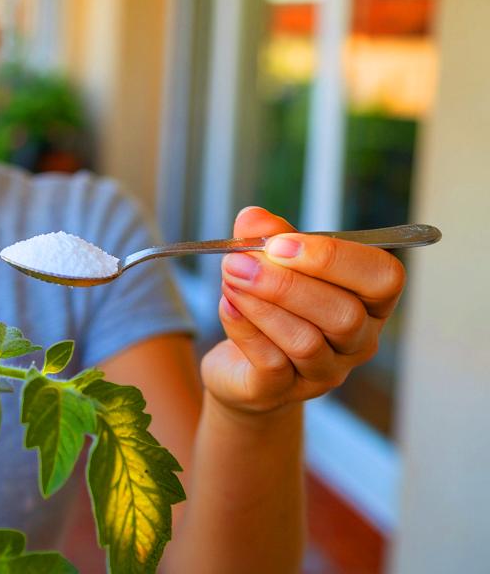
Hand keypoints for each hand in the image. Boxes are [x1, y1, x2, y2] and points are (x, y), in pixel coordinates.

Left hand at [200, 207, 405, 415]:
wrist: (242, 368)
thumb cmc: (273, 306)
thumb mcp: (274, 265)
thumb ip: (269, 237)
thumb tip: (252, 218)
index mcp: (370, 302)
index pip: (383, 278)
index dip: (335, 258)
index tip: (280, 243)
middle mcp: (358, 342)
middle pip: (344, 315)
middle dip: (287, 283)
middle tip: (240, 260)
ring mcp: (324, 373)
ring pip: (305, 341)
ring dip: (261, 303)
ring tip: (229, 277)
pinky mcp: (282, 391)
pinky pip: (271, 362)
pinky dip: (244, 328)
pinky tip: (227, 304)